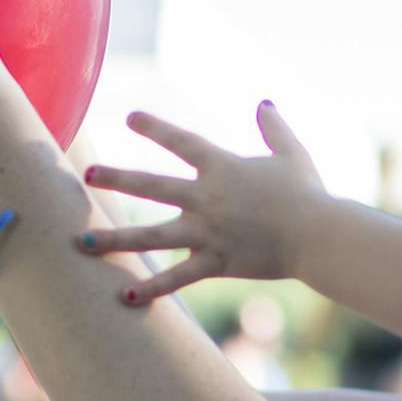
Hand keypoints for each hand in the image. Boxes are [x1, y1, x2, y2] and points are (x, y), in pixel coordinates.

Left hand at [75, 102, 325, 304]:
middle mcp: (206, 197)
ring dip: (114, 238)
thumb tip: (264, 104)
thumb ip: (274, 129)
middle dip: (117, 178)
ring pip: (150, 235)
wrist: (318, 236)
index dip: (154, 127)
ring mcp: (206, 232)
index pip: (180, 141)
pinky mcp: (215, 263)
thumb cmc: (308, 194)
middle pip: (151, 185)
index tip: (130, 117)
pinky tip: (125, 296)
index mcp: (222, 167)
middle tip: (88, 173)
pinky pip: (177, 278)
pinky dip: (152, 289)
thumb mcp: (292, 154)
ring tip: (82, 240)